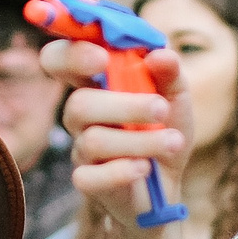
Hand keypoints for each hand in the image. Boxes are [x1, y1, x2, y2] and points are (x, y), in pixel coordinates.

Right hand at [41, 37, 195, 231]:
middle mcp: (81, 114)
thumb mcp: (176, 97)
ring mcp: (81, 148)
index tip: (102, 56)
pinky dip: (122, 171)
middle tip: (161, 108)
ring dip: (141, 140)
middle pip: (78, 103)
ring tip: (174, 142)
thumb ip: (170, 73)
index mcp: (95, 83)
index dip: (71, 53)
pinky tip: (145, 168)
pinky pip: (90, 177)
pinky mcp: (87, 181)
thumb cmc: (164, 130)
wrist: (167, 185)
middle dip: (124, 105)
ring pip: (94, 140)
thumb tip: (160, 54)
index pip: (61, 59)